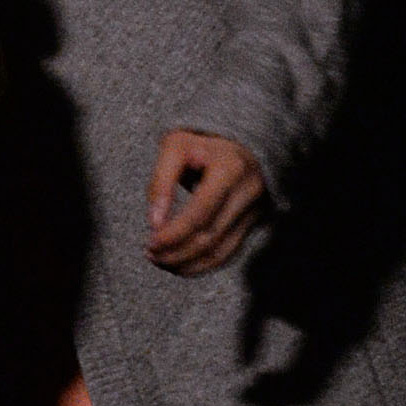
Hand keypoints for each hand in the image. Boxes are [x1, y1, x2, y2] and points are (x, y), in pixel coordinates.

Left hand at [145, 129, 267, 272]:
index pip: (200, 213)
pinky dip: (202, 264)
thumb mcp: (175, 147)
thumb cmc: (201, 142)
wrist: (239, 140)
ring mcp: (255, 210)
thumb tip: (154, 224)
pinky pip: (228, 253)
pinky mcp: (254, 223)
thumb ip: (160, 182)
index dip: (173, 234)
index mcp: (231, 168)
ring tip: (161, 262)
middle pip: (210, 237)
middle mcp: (249, 192)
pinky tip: (180, 264)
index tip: (150, 243)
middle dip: (176, 253)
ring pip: (220, 252)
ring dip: (187, 264)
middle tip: (151, 255)